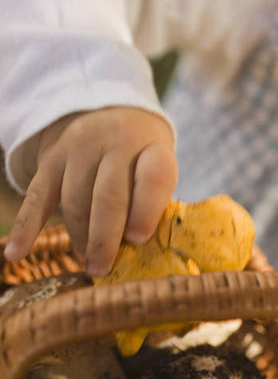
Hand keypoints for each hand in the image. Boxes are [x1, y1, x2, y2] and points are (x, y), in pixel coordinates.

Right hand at [4, 107, 177, 275]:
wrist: (108, 110)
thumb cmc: (141, 153)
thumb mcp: (159, 166)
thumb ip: (153, 202)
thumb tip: (135, 252)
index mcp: (153, 146)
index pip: (152, 178)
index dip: (146, 211)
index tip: (138, 240)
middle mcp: (116, 142)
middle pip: (108, 195)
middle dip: (105, 239)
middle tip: (104, 269)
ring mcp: (80, 148)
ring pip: (75, 201)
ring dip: (80, 238)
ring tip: (89, 263)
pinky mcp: (51, 159)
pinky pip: (37, 197)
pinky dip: (25, 228)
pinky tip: (16, 253)